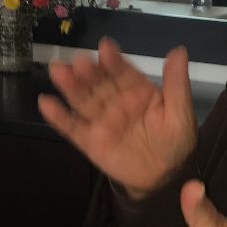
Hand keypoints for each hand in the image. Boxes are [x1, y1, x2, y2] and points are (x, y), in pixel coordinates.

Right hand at [38, 38, 196, 198]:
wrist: (165, 178)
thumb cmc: (175, 142)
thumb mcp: (180, 112)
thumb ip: (177, 83)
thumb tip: (179, 51)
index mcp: (138, 91)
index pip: (124, 73)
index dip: (114, 61)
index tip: (105, 47)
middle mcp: (116, 101)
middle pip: (100, 84)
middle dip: (89, 72)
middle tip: (79, 61)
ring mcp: (101, 120)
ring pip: (84, 101)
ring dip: (71, 87)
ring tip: (59, 71)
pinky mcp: (89, 140)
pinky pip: (73, 128)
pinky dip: (59, 117)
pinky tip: (46, 103)